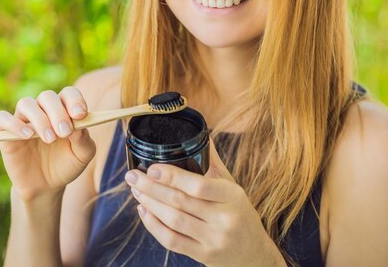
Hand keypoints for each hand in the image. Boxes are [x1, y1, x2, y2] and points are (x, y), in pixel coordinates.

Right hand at [0, 87, 95, 200]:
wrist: (45, 185)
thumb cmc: (65, 165)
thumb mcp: (82, 155)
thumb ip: (84, 139)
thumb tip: (79, 124)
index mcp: (63, 110)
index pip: (68, 94)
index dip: (74, 100)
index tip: (80, 115)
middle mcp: (42, 110)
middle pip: (47, 96)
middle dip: (58, 112)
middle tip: (65, 132)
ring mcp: (23, 119)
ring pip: (25, 103)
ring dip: (39, 119)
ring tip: (49, 139)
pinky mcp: (5, 132)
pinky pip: (2, 118)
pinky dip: (13, 124)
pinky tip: (27, 136)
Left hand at [124, 141, 285, 266]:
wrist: (255, 254)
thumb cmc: (239, 214)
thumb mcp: (232, 187)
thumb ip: (213, 162)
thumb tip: (199, 133)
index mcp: (233, 196)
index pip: (200, 185)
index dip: (173, 176)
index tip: (152, 168)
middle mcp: (224, 219)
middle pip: (180, 201)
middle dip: (151, 187)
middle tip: (133, 176)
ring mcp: (213, 239)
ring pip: (173, 220)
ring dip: (150, 203)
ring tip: (136, 190)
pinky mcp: (203, 255)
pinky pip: (172, 240)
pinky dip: (153, 225)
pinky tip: (143, 211)